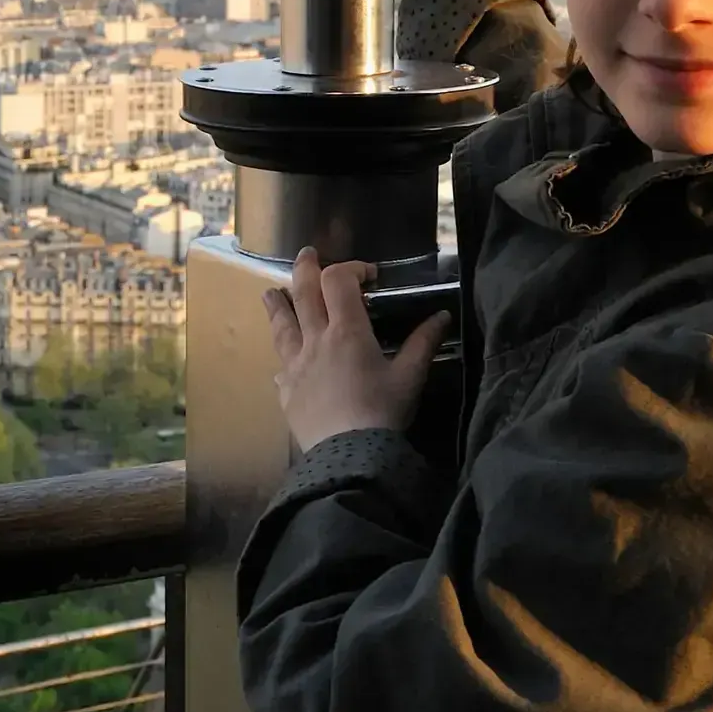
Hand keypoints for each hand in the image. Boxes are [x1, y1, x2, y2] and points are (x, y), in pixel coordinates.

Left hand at [262, 247, 452, 452]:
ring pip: (281, 325)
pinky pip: (280, 366)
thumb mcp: (410, 377)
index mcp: (346, 331)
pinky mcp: (286, 390)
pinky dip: (283, 356)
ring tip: (271, 293)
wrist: (350, 456)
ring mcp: (295, 365)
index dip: (351, 268)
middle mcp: (315, 340)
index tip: (368, 276)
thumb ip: (423, 343)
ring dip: (277, 304)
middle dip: (306, 269)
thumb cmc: (383, 413)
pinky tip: (283, 363)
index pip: (338, 281)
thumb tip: (441, 316)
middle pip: (303, 292)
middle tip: (308, 255)